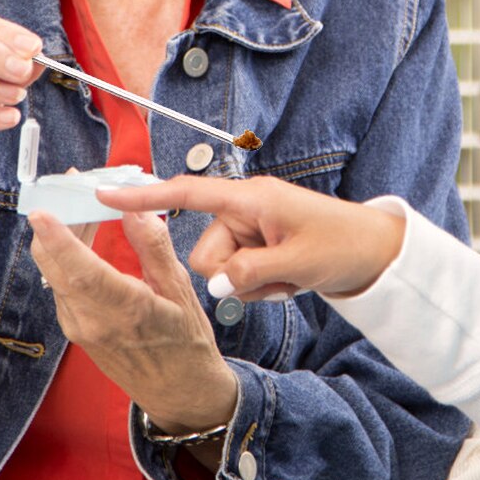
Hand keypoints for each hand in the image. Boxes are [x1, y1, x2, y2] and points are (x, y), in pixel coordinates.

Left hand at [28, 210, 237, 438]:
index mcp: (124, 311)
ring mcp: (79, 327)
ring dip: (62, 235)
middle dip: (55, 221)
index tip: (42, 212)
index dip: (59, 239)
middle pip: (55, 266)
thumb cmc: (186, 343)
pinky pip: (62, 283)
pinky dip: (67, 255)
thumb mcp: (180, 290)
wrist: (178, 392)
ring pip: (55, 272)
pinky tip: (85, 234)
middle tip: (70, 185)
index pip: (81, 271)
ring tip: (82, 203)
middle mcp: (91, 321)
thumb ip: (153, 247)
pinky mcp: (76, 327)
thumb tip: (134, 209)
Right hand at [95, 175, 405, 299]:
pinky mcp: (257, 248)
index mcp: (250, 198)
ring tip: (288, 275)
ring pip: (219, 272)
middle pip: (204, 254)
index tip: (106, 193)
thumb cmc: (340, 244)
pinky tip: (288, 279)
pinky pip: (237, 278)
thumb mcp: (296, 261)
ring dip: (252, 284)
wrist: (373, 253)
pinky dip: (260, 285)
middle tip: (277, 273)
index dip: (145, 195)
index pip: (188, 194)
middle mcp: (244, 210)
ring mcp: (250, 230)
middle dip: (234, 275)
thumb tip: (216, 286)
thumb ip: (249, 272)